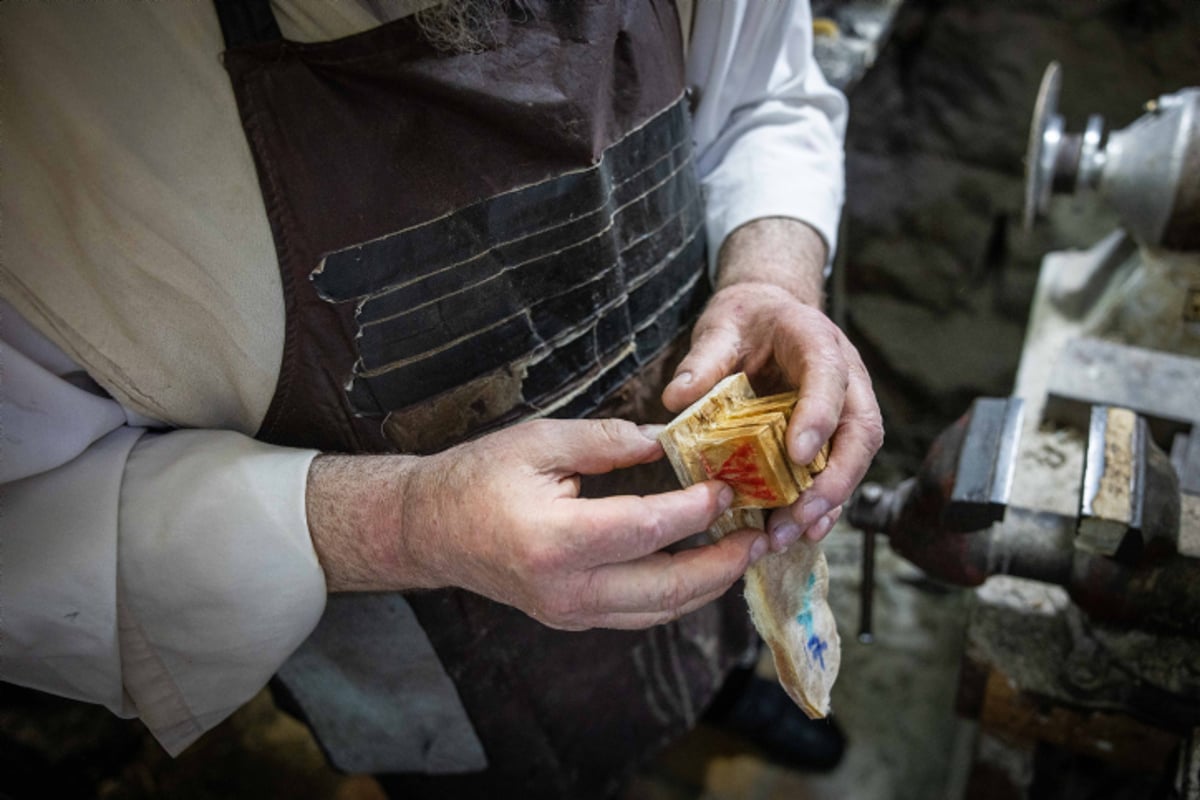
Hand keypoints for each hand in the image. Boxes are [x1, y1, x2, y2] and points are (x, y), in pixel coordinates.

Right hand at [306, 418, 769, 629]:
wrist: (429, 529)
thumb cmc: (477, 477)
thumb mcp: (541, 441)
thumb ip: (610, 441)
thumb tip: (670, 442)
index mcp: (557, 540)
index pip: (649, 529)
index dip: (696, 509)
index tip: (728, 486)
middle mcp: (567, 591)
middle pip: (669, 588)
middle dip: (722, 562)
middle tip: (758, 533)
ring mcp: (569, 614)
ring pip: (659, 611)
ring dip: (707, 584)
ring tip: (739, 550)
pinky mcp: (572, 620)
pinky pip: (639, 614)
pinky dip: (676, 594)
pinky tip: (698, 567)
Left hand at [661, 219, 882, 549]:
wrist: (770, 314)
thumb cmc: (747, 320)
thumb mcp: (720, 327)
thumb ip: (703, 360)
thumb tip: (675, 399)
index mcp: (818, 342)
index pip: (829, 377)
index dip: (819, 416)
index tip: (798, 454)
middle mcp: (846, 378)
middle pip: (860, 431)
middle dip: (834, 479)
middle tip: (800, 514)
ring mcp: (846, 409)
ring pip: (853, 460)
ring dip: (827, 503)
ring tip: (789, 534)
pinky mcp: (834, 436)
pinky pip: (836, 474)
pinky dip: (820, 507)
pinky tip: (797, 534)